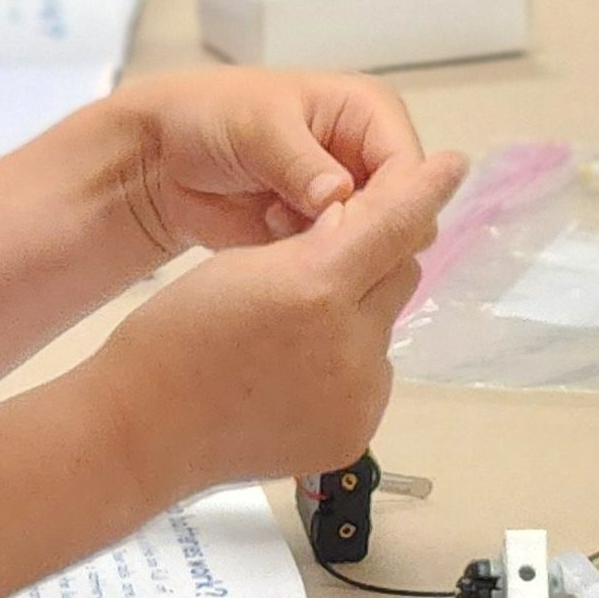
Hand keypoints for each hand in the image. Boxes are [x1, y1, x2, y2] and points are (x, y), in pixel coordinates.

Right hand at [95, 146, 466, 501]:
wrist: (145, 429)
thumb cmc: (173, 338)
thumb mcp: (237, 266)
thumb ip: (309, 247)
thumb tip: (358, 231)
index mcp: (313, 286)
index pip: (391, 223)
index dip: (425, 189)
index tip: (453, 164)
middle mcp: (350, 342)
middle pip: (397, 277)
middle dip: (369, 266)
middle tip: (314, 274)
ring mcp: (357, 395)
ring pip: (382, 332)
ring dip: (354, 322)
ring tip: (284, 342)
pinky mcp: (355, 432)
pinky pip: (370, 381)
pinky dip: (344, 371)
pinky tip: (289, 380)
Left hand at [109, 69, 436, 261]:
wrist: (161, 155)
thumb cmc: (210, 116)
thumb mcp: (258, 125)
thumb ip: (301, 162)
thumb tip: (339, 196)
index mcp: (369, 113)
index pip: (410, 167)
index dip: (388, 202)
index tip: (341, 222)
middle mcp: (370, 157)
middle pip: (402, 212)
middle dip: (359, 228)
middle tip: (302, 226)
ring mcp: (348, 201)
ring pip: (373, 244)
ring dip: (330, 246)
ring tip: (278, 226)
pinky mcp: (322, 236)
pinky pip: (338, 263)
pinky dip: (310, 261)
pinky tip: (271, 243)